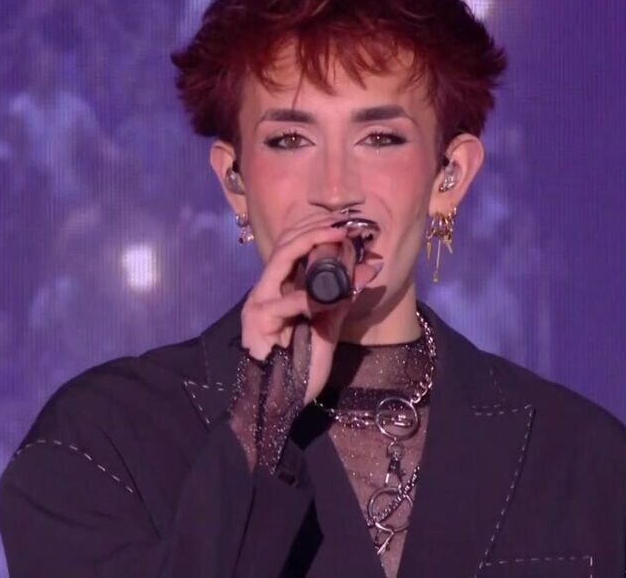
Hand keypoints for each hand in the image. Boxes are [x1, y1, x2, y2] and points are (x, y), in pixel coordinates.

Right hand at [239, 211, 383, 406]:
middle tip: (346, 223)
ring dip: (313, 243)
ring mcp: (258, 303)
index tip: (348, 223)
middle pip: (286, 243)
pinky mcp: (258, 321)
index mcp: (278, 288)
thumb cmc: (300, 368)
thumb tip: (367, 270)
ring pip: (283, 258)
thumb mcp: (327, 327)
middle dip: (317, 228)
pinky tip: (335, 293)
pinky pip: (290, 301)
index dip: (318, 229)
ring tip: (340, 237)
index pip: (293, 245)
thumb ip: (340, 300)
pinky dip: (315, 295)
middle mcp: (264, 289)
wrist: (281, 402)